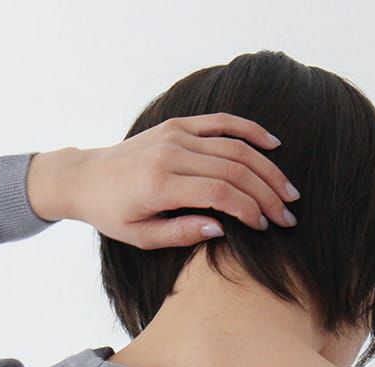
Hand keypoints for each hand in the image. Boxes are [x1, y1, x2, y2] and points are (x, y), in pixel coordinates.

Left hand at [26, 112, 300, 248]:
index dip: (250, 210)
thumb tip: (222, 228)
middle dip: (267, 194)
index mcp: (160, 184)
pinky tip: (273, 144)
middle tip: (288, 214)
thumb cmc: (113, 213)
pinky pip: (221, 122)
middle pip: (234, 170)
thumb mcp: (141, 236)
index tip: (267, 226)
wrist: (85, 177)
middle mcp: (170, 154)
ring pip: (235, 148)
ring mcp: (175, 134)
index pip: (220, 194)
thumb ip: (181, 233)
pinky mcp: (178, 124)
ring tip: (288, 190)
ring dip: (267, 169)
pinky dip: (250, 130)